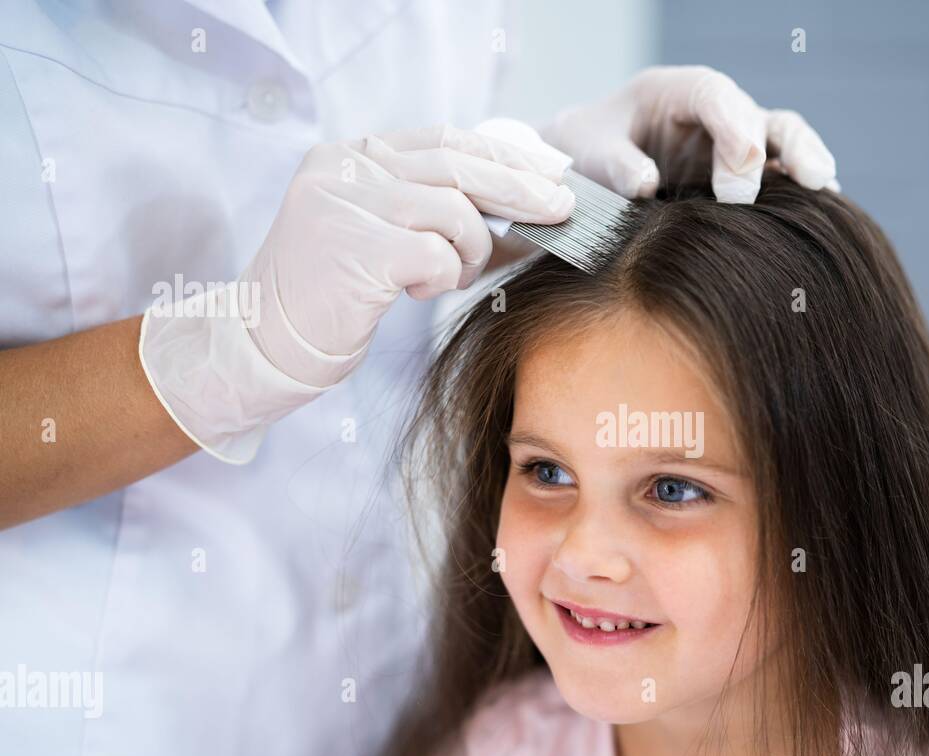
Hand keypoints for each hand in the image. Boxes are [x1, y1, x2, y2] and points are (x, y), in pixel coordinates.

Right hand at [242, 124, 573, 383]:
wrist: (263, 340)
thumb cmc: (330, 293)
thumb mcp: (373, 229)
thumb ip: (421, 202)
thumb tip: (510, 197)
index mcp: (350, 155)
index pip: (444, 140)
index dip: (503, 155)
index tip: (549, 173)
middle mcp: (344, 168)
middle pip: (457, 165)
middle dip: (520, 189)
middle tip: (562, 209)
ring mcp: (347, 204)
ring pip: (454, 212)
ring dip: (472, 252)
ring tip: (453, 276)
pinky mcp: (357, 249)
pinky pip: (438, 256)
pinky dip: (443, 277)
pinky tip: (418, 291)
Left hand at [540, 65, 836, 203]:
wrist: (590, 162)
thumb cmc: (589, 148)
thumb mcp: (590, 152)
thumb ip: (615, 165)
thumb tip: (646, 184)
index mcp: (677, 91)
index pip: (717, 98)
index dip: (737, 135)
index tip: (738, 187)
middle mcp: (716, 112)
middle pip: (765, 119)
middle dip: (787, 149)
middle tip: (797, 188)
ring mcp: (736, 142)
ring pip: (785, 142)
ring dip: (806, 165)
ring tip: (825, 195)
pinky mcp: (743, 174)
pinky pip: (780, 176)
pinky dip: (799, 192)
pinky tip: (820, 217)